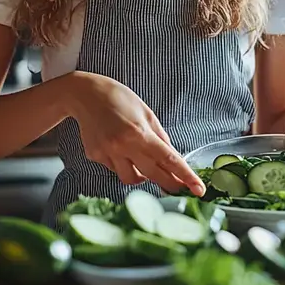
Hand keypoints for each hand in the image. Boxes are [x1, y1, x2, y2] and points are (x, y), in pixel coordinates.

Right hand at [64, 72, 204, 195]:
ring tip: (140, 159)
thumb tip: (172, 157)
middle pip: (153, 176)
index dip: (186, 176)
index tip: (199, 189)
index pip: (169, 160)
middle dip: (169, 184)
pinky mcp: (95, 157)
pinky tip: (117, 146)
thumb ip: (160, 137)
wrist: (85, 95)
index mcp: (140, 133)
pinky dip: (122, 164)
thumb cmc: (119, 98)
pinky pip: (115, 169)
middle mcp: (123, 147)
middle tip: (179, 187)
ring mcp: (107, 154)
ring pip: (131, 179)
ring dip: (142, 175)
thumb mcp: (146, 113)